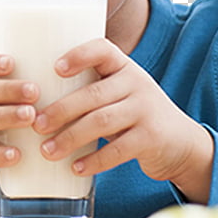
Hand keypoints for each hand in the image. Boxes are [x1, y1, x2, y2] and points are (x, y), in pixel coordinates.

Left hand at [32, 38, 213, 202]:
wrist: (181, 141)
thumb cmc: (135, 114)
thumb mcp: (121, 92)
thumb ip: (92, 90)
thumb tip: (36, 101)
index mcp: (124, 66)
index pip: (102, 49)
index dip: (79, 55)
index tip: (55, 68)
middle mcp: (137, 82)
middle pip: (94, 93)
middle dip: (62, 109)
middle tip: (36, 124)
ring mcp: (146, 109)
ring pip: (102, 121)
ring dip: (71, 137)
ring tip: (47, 150)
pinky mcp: (151, 138)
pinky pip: (118, 150)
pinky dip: (94, 160)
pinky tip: (75, 168)